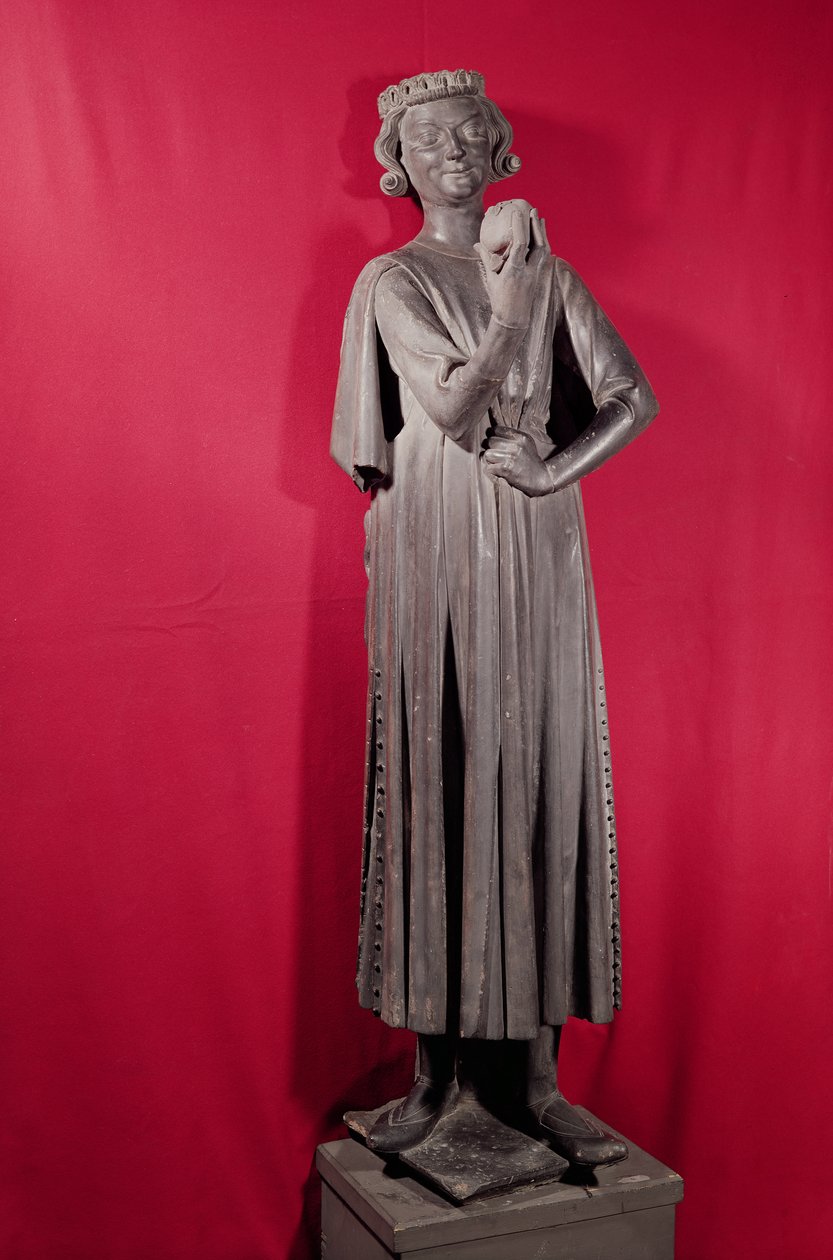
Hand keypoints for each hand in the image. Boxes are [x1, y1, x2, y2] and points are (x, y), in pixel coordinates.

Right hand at [475, 208, 549, 329]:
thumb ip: (487, 258)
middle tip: (533, 210)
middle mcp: (528, 271)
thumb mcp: (491, 278)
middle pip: (538, 245)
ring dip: (542, 232)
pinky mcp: (539, 275)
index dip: (520, 228)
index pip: (519, 245)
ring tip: (538, 217)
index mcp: (514, 271)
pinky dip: (542, 241)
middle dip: (536, 227)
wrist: (513, 319)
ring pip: (544, 249)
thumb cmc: (500, 299)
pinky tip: (541, 233)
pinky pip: (543, 255)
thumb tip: (477, 244)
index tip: (518, 213)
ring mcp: (536, 274)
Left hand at [481, 426, 552, 495]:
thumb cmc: (531, 461)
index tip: (497, 444)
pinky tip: (499, 472)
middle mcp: (515, 445)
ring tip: (498, 464)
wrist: (541, 478)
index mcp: (520, 437)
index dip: (494, 437)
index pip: (496, 429)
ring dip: (490, 461)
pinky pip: (489, 467)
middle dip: (492, 449)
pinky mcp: (506, 469)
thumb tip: (493, 432)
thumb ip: (513, 437)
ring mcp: (511, 457)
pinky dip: (492, 471)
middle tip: (498, 456)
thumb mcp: (526, 443)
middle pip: (490, 441)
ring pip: (487, 454)